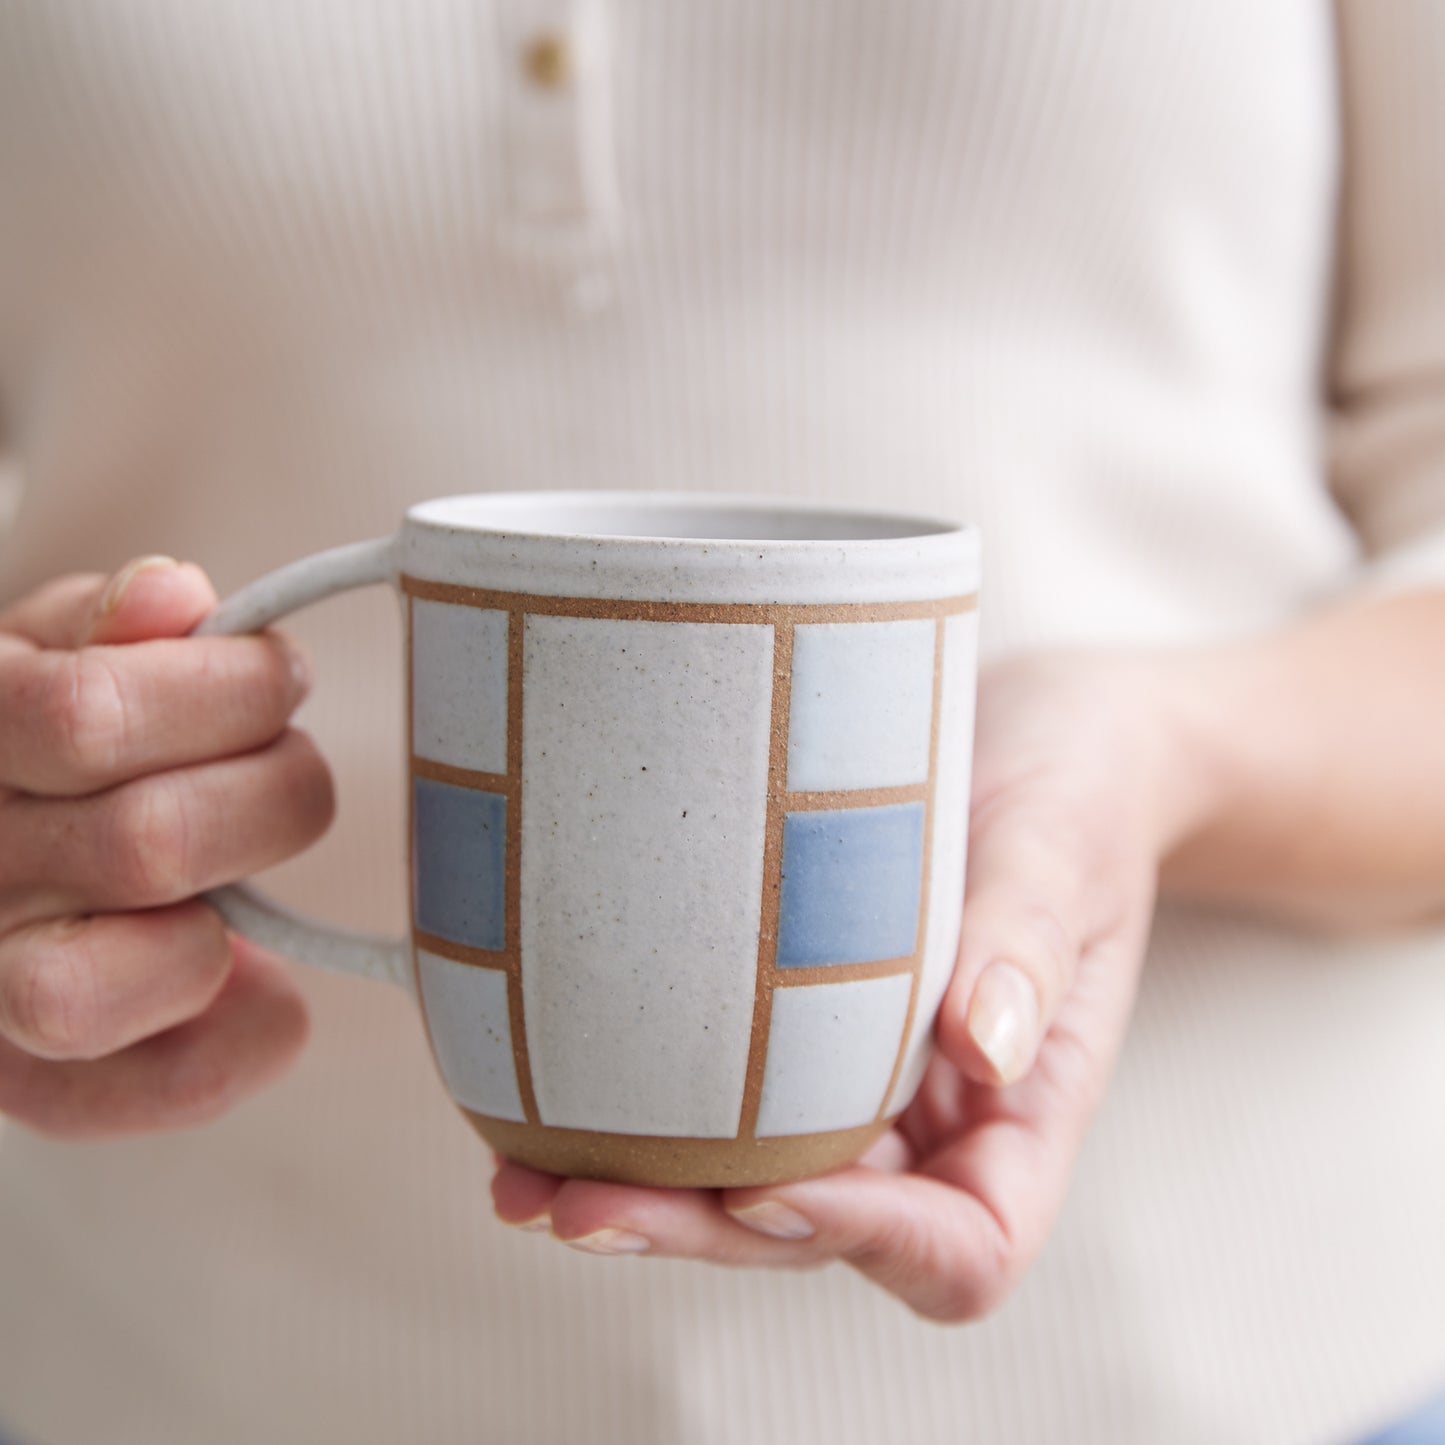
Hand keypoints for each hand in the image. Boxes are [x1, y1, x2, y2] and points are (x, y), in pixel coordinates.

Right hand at [0, 558, 330, 1136]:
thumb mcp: (47, 652)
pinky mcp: (39, 1086)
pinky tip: (263, 987)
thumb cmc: (38, 742)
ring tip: (247, 873)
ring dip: (231, 920)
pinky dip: (239, 1040)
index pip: (85, 716)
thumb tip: (171, 597)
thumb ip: (103, 624)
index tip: (279, 677)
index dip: (226, 689)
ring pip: (95, 990)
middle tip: (285, 770)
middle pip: (147, 844)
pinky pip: (152, 1088)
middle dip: (272, 793)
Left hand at [492, 652, 1204, 1319]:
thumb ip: (1026, 947)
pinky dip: (637, 1116)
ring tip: (522, 1184)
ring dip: (644, 1197)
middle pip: (818, 1233)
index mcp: (1021, 1117)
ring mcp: (858, 1089)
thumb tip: (980, 1050)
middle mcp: (932, 1126)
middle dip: (699, 1231)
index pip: (961, 1245)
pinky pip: (721, 1101)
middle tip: (571, 1207)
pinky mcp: (796, 1033)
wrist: (1040, 738)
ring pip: (750, 1184)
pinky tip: (543, 1099)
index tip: (764, 1185)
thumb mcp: (1060, 852)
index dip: (864, 1239)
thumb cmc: (1072, 794)